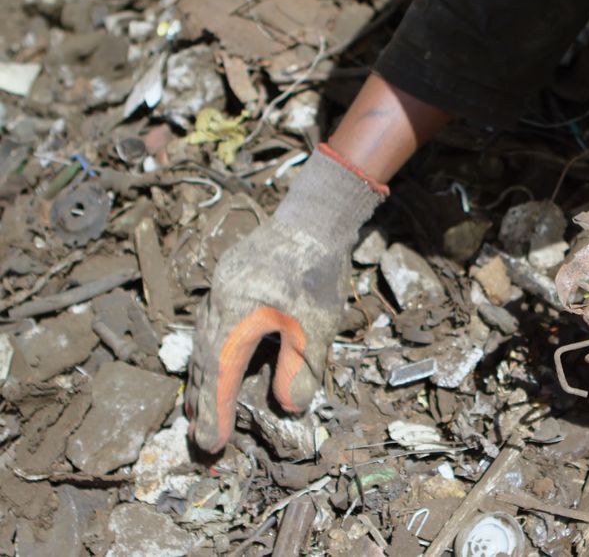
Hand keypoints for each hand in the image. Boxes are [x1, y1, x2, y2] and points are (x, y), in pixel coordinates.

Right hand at [187, 145, 383, 452]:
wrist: (313, 219)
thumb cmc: (315, 273)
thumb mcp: (315, 329)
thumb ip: (299, 370)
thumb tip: (288, 407)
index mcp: (235, 319)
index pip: (220, 377)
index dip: (215, 413)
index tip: (212, 444)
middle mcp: (218, 305)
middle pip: (203, 363)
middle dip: (202, 403)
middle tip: (199, 437)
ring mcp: (220, 289)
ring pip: (203, 342)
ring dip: (203, 378)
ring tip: (198, 407)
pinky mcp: (229, 279)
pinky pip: (211, 322)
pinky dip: (211, 349)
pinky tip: (216, 360)